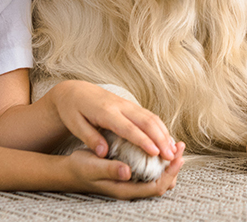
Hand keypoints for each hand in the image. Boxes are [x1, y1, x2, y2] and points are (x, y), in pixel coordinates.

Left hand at [48, 81, 176, 162]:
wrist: (75, 91)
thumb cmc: (73, 110)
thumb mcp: (75, 125)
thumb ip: (90, 138)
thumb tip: (103, 153)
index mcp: (106, 112)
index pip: (128, 128)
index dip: (143, 140)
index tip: (156, 153)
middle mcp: (120, 106)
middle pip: (146, 121)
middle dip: (161, 138)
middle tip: (170, 156)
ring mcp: (127, 104)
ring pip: (151, 117)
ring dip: (164, 133)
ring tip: (173, 150)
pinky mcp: (131, 106)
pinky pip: (149, 116)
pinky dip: (160, 128)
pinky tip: (166, 140)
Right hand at [58, 144, 185, 198]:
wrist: (71, 170)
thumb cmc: (81, 168)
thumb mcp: (93, 166)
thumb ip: (110, 169)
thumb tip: (128, 172)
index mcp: (125, 190)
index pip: (156, 187)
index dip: (170, 173)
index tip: (177, 156)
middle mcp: (132, 189)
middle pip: (163, 183)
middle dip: (174, 166)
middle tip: (181, 147)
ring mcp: (133, 183)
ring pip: (159, 177)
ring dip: (170, 162)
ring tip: (177, 145)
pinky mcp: (132, 175)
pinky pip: (152, 170)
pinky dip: (160, 159)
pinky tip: (162, 145)